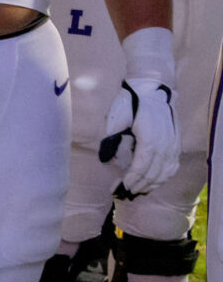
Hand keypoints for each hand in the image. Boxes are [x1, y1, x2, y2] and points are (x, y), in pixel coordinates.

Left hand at [101, 77, 180, 195]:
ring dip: (151, 185)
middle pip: (153, 174)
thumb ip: (110, 140)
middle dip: (138, 186)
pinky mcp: (176, 145)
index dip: (130, 180)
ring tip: (137, 190)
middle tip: (123, 192)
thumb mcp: (116, 118)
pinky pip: (172, 167)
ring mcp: (173, 145)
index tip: (119, 187)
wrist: (153, 89)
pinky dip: (163, 177)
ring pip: (164, 173)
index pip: (141, 167)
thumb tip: (105, 159)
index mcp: (149, 139)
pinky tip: (153, 182)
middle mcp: (164, 145)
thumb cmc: (131, 102)